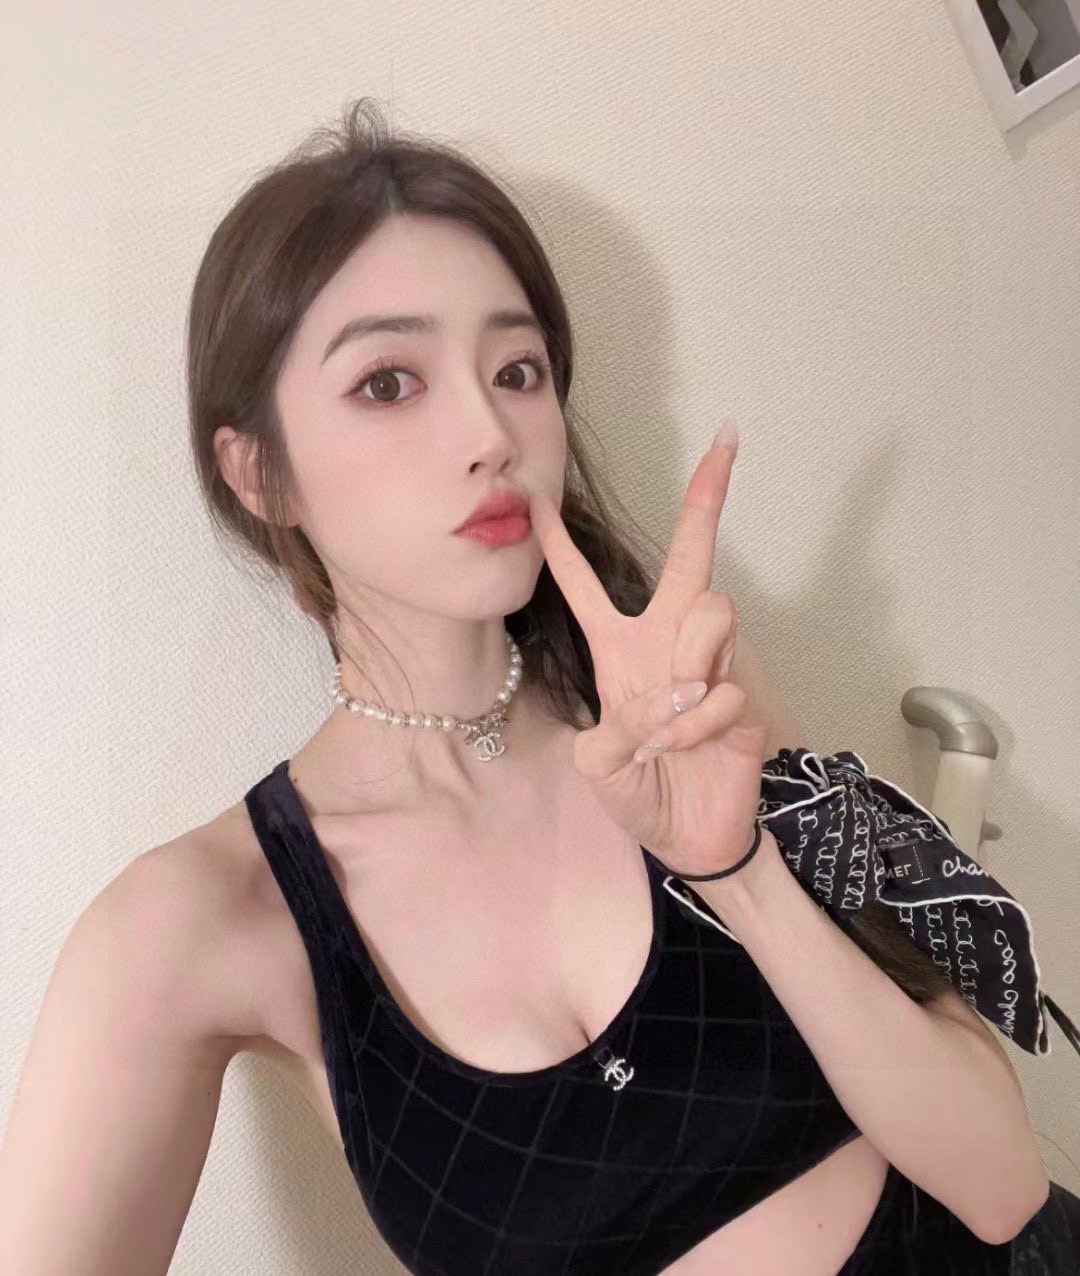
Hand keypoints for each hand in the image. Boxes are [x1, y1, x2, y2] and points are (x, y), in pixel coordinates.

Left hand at [527, 422, 768, 878]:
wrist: (688, 835)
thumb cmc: (636, 794)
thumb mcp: (598, 767)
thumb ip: (613, 734)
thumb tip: (664, 699)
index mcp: (618, 650)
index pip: (584, 588)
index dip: (560, 548)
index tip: (540, 501)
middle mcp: (666, 641)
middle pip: (690, 556)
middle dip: (705, 498)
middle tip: (725, 442)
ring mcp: (707, 662)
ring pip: (711, 612)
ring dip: (687, 666)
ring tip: (670, 720)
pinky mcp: (741, 692)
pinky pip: (723, 683)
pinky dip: (699, 721)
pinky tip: (690, 747)